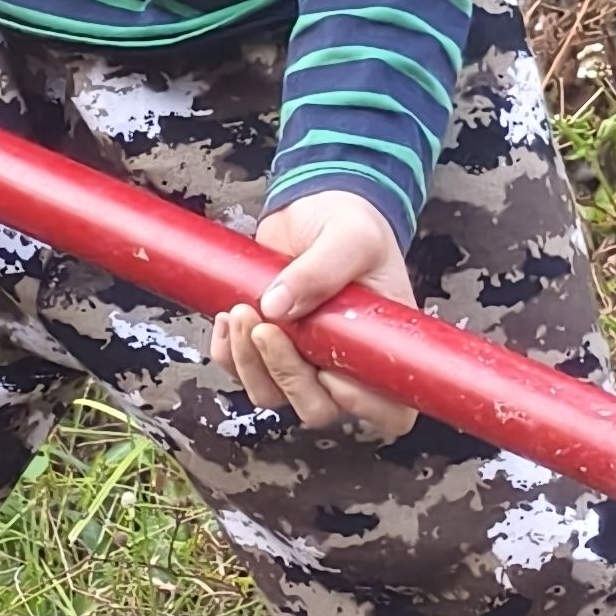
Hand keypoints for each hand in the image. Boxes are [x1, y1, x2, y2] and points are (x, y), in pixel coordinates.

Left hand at [210, 192, 420, 437]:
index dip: (358, 403)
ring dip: (249, 362)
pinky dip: (228, 352)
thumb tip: (277, 306)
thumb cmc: (349, 222)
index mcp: (383, 346)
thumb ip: (321, 269)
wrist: (314, 207)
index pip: (387, 408)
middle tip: (267, 326)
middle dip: (286, 373)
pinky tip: (229, 316)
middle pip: (316, 407)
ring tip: (243, 310)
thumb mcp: (350, 235)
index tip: (329, 368)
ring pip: (272, 395)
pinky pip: (241, 372)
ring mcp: (305, 360)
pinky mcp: (268, 349)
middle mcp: (345, 363)